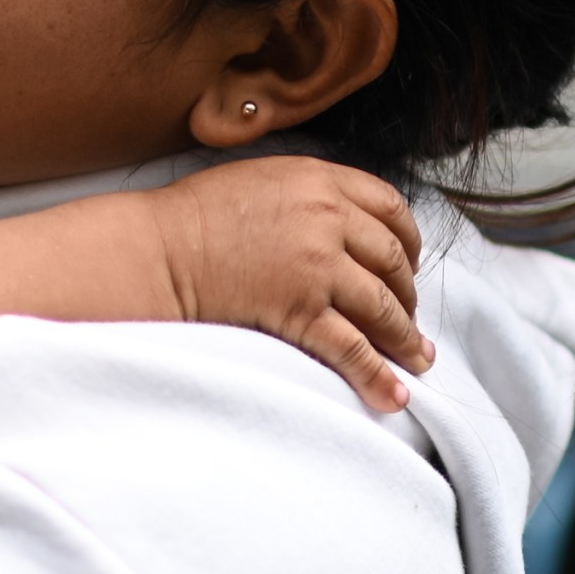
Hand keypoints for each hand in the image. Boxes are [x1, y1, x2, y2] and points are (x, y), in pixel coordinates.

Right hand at [152, 159, 432, 409]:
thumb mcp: (261, 178)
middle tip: (409, 316)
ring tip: (417, 360)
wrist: (157, 251)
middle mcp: (328, 219)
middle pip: (393, 261)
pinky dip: (377, 375)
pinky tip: (393, 395)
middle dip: (408, 295)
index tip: (409, 263)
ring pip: (382, 308)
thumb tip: (340, 221)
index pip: (391, 207)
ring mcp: (318, 267)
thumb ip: (307, 191)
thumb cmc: (194, 217)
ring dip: (405, 339)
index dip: (409, 240)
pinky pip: (352, 349)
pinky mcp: (300, 312)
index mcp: (320, 181)